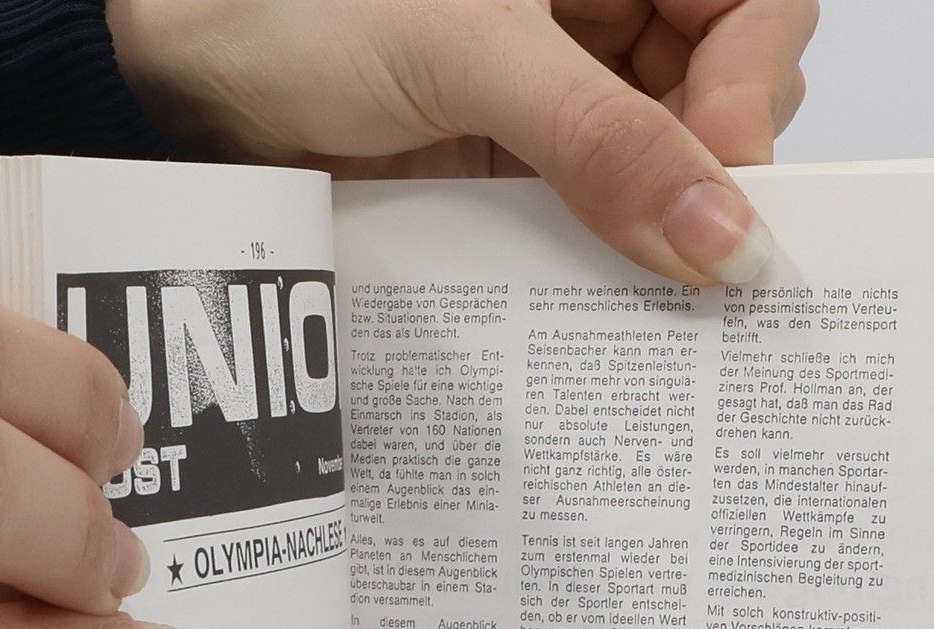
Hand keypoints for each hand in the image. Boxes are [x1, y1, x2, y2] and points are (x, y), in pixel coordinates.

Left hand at [110, 0, 818, 284]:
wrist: (179, 68)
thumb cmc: (298, 3)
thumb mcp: (469, 54)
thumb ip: (604, 143)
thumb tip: (722, 239)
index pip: (753, 1)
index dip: (754, 82)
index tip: (722, 170)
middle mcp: (596, 3)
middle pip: (724, 85)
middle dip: (717, 162)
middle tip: (692, 247)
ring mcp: (559, 85)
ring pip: (666, 159)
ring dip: (662, 223)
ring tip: (651, 286)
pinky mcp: (515, 160)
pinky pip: (593, 210)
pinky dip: (602, 255)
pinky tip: (596, 294)